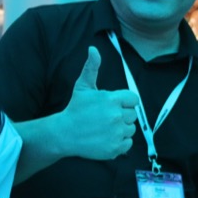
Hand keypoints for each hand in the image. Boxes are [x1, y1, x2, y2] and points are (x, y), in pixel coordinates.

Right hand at [59, 46, 138, 160]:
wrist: (64, 134)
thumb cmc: (75, 109)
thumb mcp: (83, 86)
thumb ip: (92, 67)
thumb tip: (93, 49)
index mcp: (112, 100)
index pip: (133, 99)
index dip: (125, 102)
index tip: (115, 106)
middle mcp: (116, 116)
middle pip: (133, 115)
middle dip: (122, 115)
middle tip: (106, 118)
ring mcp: (116, 133)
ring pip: (131, 129)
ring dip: (122, 129)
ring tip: (106, 128)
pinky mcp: (114, 148)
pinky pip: (128, 144)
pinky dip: (120, 142)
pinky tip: (107, 138)